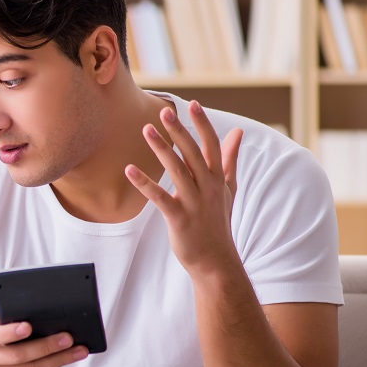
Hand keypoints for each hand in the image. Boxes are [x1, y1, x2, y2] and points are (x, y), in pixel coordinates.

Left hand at [125, 100, 242, 279]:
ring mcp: (194, 203)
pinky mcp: (179, 218)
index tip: (193, 105)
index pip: (212, 145)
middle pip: (193, 153)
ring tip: (146, 130)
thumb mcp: (228, 189)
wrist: (216, 261)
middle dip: (180, 131)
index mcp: (218, 179)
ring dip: (161, 149)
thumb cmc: (218, 222)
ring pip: (177, 170)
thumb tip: (236, 131)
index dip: (202, 124)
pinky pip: (159, 197)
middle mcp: (208, 187)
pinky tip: (129, 170)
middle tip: (165, 112)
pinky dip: (144, 183)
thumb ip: (229, 159)